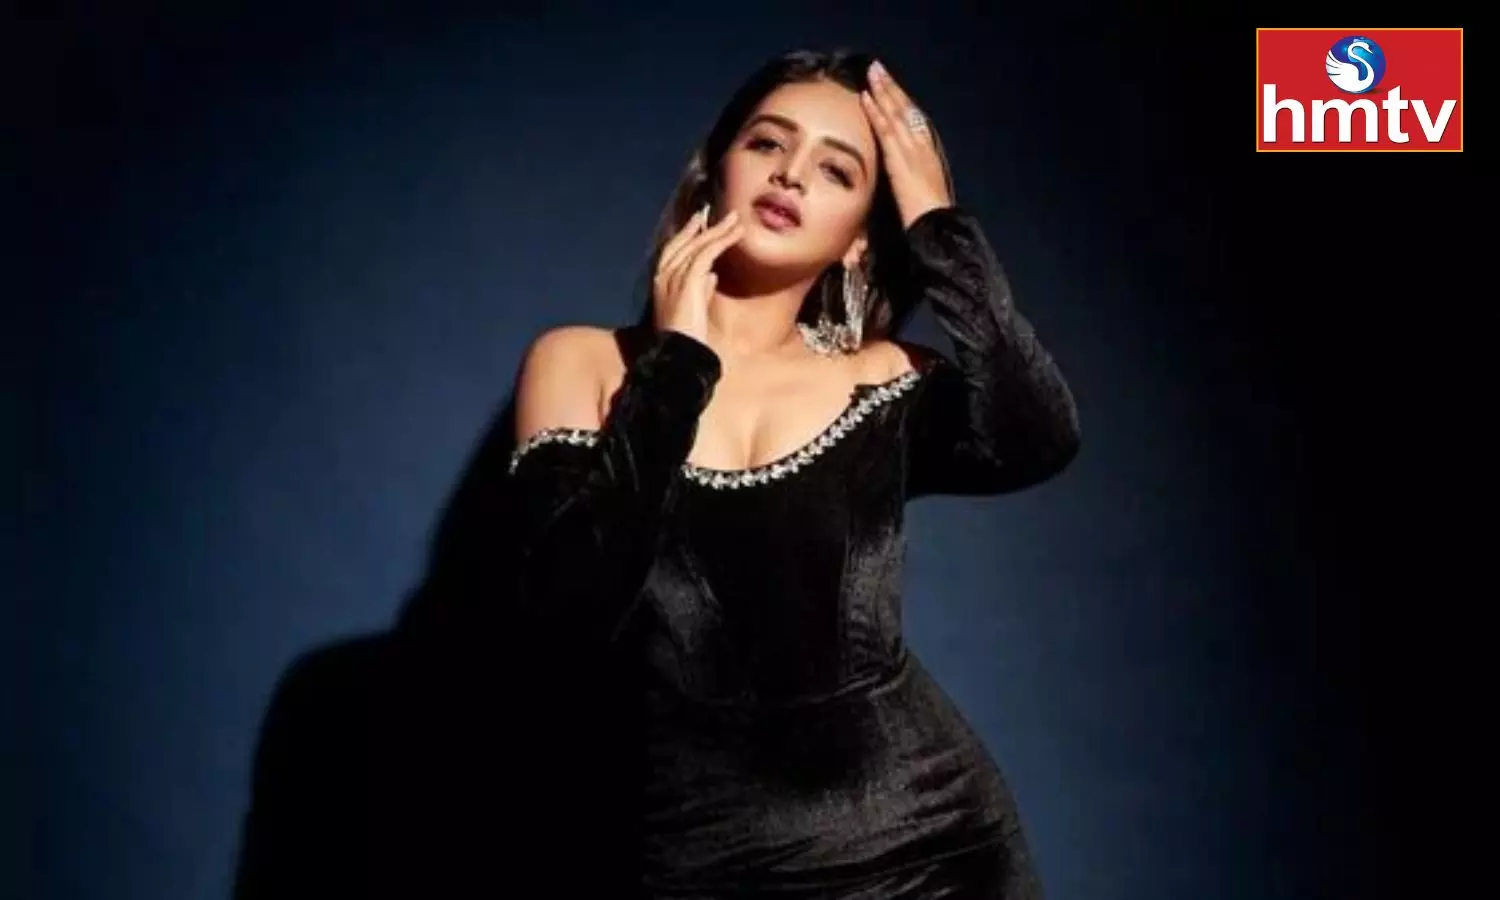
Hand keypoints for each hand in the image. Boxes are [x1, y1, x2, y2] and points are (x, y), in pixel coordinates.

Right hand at [652, 205, 743, 342]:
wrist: (681, 352)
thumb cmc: (687, 337)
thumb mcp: (693, 308)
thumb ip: (700, 289)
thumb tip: (712, 276)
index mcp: (660, 282)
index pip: (673, 250)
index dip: (687, 234)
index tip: (700, 222)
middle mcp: (663, 275)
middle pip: (684, 242)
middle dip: (703, 227)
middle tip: (721, 214)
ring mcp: (674, 276)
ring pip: (698, 245)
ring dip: (719, 230)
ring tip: (736, 220)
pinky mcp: (688, 280)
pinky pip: (708, 253)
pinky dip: (723, 241)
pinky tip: (736, 234)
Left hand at [860, 61, 953, 228]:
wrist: (936, 227)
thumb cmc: (929, 218)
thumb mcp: (921, 193)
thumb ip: (911, 180)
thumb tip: (901, 178)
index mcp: (929, 155)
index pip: (915, 121)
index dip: (903, 101)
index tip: (891, 87)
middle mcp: (923, 147)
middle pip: (906, 110)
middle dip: (892, 88)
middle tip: (878, 68)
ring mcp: (913, 152)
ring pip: (896, 115)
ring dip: (883, 92)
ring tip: (872, 74)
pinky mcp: (900, 160)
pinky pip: (886, 131)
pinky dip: (876, 112)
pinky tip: (867, 98)